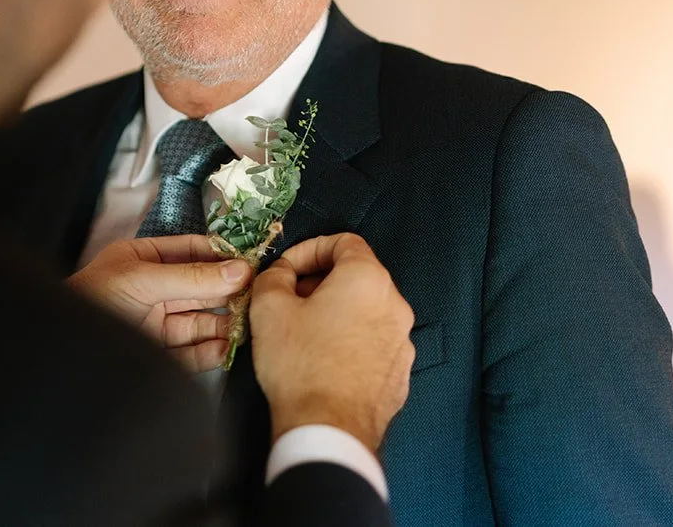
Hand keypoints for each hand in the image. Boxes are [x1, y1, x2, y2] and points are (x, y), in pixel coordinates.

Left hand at [68, 235, 250, 371]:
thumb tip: (239, 269)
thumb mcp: (143, 281)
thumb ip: (192, 277)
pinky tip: (226, 348)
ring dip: (225, 324)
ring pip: (200, 322)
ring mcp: (156, 324)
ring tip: (247, 325)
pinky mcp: (159, 356)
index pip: (192, 253)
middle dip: (228, 293)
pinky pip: (192, 353)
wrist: (61, 349)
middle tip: (257, 297)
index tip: (251, 263)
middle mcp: (153, 291)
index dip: (221, 257)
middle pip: (201, 290)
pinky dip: (211, 352)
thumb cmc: (91, 302)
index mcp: (144, 262)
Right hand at [249, 233, 414, 452]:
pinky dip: (351, 341)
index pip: (344, 241)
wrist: (329, 430)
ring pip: (367, 311)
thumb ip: (275, 276)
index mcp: (368, 279)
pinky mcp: (401, 373)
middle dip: (321, 282)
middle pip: (357, 276)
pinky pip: (374, 343)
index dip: (309, 248)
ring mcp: (403, 342)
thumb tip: (283, 274)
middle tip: (290, 300)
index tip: (287, 269)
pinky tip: (325, 361)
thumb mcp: (269, 308)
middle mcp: (395, 305)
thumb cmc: (301, 364)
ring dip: (337, 312)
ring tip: (305, 333)